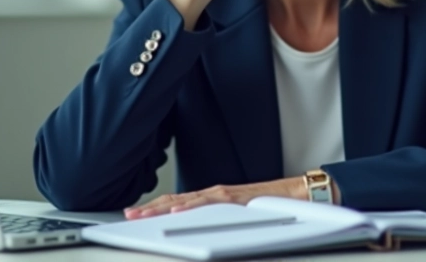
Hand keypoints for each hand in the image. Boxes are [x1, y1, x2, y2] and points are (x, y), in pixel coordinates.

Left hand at [123, 177, 305, 218]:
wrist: (296, 196)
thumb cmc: (270, 207)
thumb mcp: (237, 215)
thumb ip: (218, 219)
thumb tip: (198, 232)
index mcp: (212, 199)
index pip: (177, 202)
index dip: (155, 208)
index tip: (136, 214)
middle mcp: (214, 194)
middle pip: (175, 200)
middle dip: (150, 209)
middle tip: (129, 216)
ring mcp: (223, 196)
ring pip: (186, 200)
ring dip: (161, 207)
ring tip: (142, 215)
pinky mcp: (235, 199)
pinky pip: (208, 203)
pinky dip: (190, 206)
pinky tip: (175, 211)